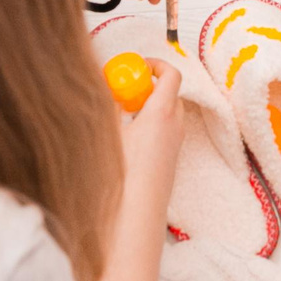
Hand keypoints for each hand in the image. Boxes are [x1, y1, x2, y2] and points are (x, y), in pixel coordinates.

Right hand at [118, 57, 184, 207]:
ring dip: (149, 107)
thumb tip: (106, 88)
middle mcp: (174, 127)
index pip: (171, 75)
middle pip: (169, 93)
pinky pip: (165, 132)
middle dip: (149, 86)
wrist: (136, 216)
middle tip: (125, 88)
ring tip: (122, 113)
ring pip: (167, 113)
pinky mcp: (170, 161)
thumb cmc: (121, 174)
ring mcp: (175, 145)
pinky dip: (149, 125)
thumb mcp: (108, 131)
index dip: (155, 64)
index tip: (136, 65)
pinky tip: (126, 137)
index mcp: (162, 113)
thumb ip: (108, 105)